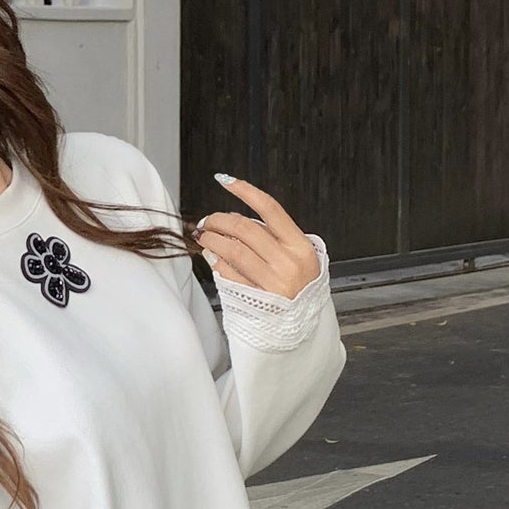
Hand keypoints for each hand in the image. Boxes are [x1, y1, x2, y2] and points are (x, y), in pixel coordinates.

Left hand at [194, 174, 321, 296]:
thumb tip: (236, 220)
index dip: (245, 191)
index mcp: (300, 246)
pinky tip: (211, 257)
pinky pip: (229, 275)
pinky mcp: (257, 299)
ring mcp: (273, 282)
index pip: (270, 209)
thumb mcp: (298, 258)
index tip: (226, 181)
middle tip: (207, 221)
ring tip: (204, 237)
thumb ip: (274, 239)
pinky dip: (216, 263)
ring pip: (233, 250)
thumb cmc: (299, 289)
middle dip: (219, 220)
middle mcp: (288, 262)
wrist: (304, 326)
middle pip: (245, 229)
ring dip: (212, 240)